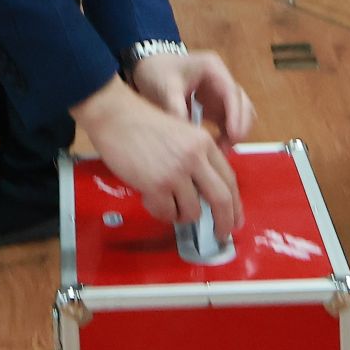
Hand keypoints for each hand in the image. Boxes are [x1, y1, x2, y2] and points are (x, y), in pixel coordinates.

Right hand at [73, 73, 244, 231]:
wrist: (115, 115)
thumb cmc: (141, 122)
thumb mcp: (181, 133)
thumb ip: (196, 157)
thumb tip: (205, 192)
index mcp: (204, 143)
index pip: (229, 179)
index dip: (235, 203)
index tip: (234, 218)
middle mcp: (195, 157)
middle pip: (222, 199)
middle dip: (224, 222)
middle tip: (220, 234)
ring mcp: (176, 172)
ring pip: (193, 211)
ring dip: (181, 215)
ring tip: (167, 204)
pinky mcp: (156, 185)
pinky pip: (167, 213)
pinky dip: (161, 212)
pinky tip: (150, 199)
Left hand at [130, 50, 256, 143]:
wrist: (148, 67)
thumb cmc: (157, 72)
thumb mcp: (165, 90)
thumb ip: (176, 110)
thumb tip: (188, 137)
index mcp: (212, 68)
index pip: (232, 93)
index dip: (236, 115)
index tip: (233, 136)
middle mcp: (222, 79)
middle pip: (242, 104)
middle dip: (239, 126)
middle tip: (226, 148)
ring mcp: (221, 92)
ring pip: (240, 114)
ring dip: (235, 132)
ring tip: (220, 151)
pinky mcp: (216, 104)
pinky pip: (229, 121)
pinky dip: (226, 135)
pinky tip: (216, 148)